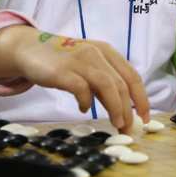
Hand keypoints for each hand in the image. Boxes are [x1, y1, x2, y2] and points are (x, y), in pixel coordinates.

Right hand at [0, 26, 150, 133]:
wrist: (31, 48)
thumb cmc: (63, 61)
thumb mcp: (89, 67)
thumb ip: (104, 85)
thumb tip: (123, 111)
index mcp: (107, 51)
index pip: (132, 76)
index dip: (142, 98)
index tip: (144, 117)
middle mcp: (96, 53)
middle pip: (121, 84)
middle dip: (128, 109)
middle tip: (128, 128)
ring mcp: (79, 60)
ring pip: (107, 85)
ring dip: (115, 108)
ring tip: (116, 124)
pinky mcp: (62, 71)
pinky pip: (81, 89)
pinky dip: (87, 102)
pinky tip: (84, 109)